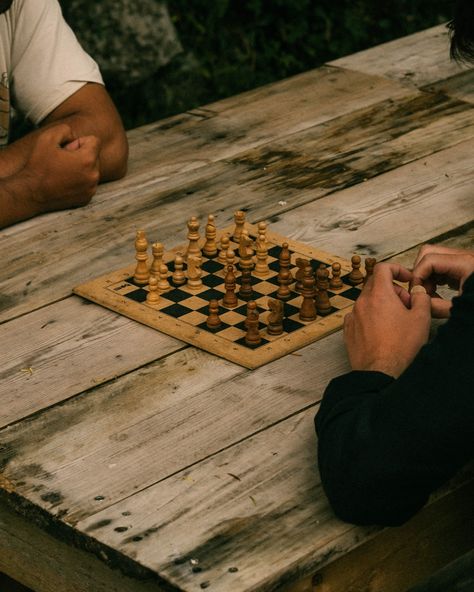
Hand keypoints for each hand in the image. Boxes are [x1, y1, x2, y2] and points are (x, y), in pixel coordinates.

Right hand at [25, 123, 99, 212]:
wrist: (32, 193)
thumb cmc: (38, 166)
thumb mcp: (47, 138)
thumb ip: (65, 130)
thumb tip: (75, 137)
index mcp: (88, 160)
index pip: (94, 141)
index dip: (78, 142)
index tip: (67, 149)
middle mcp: (94, 175)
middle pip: (94, 156)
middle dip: (81, 155)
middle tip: (62, 162)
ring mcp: (91, 188)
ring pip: (92, 170)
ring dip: (81, 168)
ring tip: (63, 172)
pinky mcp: (88, 198)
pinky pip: (88, 183)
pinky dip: (80, 181)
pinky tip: (65, 182)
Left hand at [344, 263, 430, 377]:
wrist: (380, 371)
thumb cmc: (400, 347)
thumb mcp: (421, 319)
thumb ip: (421, 298)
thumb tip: (417, 290)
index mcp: (379, 295)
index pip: (383, 268)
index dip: (397, 269)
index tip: (406, 279)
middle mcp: (362, 302)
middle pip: (376, 284)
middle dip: (393, 289)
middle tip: (406, 304)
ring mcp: (353, 316)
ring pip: (367, 300)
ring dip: (381, 303)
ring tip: (395, 320)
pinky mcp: (348, 330)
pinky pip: (359, 315)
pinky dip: (370, 316)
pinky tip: (381, 330)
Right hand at [411, 245, 473, 317]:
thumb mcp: (461, 309)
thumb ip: (437, 307)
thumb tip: (420, 302)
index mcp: (466, 264)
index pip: (429, 261)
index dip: (418, 277)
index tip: (418, 294)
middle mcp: (464, 257)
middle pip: (428, 253)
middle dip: (420, 273)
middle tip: (423, 292)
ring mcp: (463, 260)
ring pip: (433, 258)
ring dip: (426, 275)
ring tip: (431, 295)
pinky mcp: (463, 267)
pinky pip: (441, 266)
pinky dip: (434, 278)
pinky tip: (438, 294)